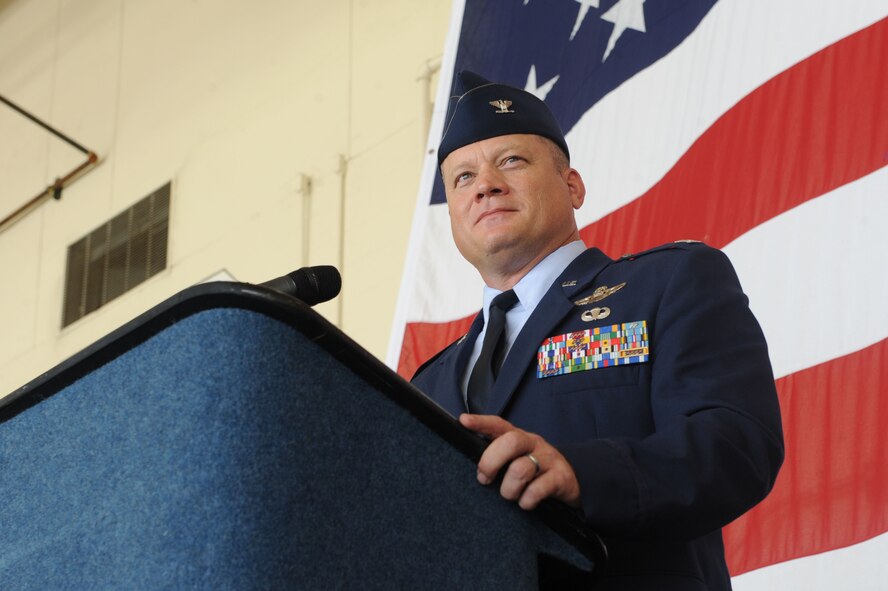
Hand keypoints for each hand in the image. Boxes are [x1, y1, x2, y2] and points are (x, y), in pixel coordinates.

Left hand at [459, 413, 580, 509]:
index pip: (499, 425)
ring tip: (510, 495)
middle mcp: (534, 444)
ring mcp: (548, 459)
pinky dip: (526, 501)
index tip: (463, 421)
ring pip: (520, 470)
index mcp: (519, 438)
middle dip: (491, 461)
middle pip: (510, 442)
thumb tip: (470, 460)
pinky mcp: (560, 477)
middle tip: (484, 478)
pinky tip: (526, 502)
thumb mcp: (518, 458)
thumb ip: (499, 456)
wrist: (573, 481)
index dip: (481, 422)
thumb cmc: (536, 470)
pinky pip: (537, 490)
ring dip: (509, 489)